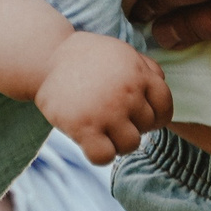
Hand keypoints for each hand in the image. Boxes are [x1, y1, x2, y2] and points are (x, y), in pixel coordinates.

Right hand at [33, 32, 170, 163]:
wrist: (46, 57)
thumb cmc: (87, 58)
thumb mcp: (122, 53)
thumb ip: (146, 68)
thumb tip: (161, 84)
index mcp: (138, 73)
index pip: (165, 107)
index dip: (154, 115)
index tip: (137, 115)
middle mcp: (127, 92)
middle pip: (147, 127)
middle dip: (131, 125)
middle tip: (110, 116)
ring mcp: (107, 111)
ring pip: (130, 145)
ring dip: (117, 142)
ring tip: (101, 129)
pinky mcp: (84, 127)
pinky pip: (104, 157)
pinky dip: (100, 155)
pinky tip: (90, 142)